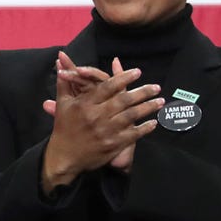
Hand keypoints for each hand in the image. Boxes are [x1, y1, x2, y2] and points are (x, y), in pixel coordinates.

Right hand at [40, 55, 163, 190]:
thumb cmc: (64, 128)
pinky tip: (154, 122)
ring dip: (148, 107)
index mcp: (85, 105)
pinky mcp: (113, 145)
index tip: (138, 72)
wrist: (64, 157)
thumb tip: (60, 62)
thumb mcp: (62, 104)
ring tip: (160, 101)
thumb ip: (65, 83)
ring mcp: (106, 131)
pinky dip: (145, 128)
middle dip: (143, 92)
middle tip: (156, 87)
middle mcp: (96, 117)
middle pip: (124, 100)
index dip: (124, 78)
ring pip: (132, 116)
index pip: (107, 87)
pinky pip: (133, 134)